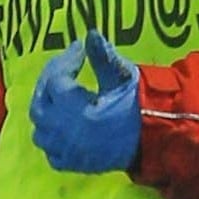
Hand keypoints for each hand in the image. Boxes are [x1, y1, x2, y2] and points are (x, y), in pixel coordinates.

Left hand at [29, 33, 142, 174]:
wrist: (157, 144)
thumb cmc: (139, 108)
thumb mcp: (122, 78)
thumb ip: (103, 57)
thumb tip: (91, 34)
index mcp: (72, 109)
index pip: (57, 79)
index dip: (67, 60)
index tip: (80, 47)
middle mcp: (61, 132)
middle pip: (40, 103)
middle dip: (50, 81)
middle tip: (65, 66)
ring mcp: (64, 150)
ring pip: (40, 129)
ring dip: (46, 109)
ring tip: (59, 94)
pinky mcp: (73, 164)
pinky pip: (52, 152)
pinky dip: (53, 137)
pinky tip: (62, 126)